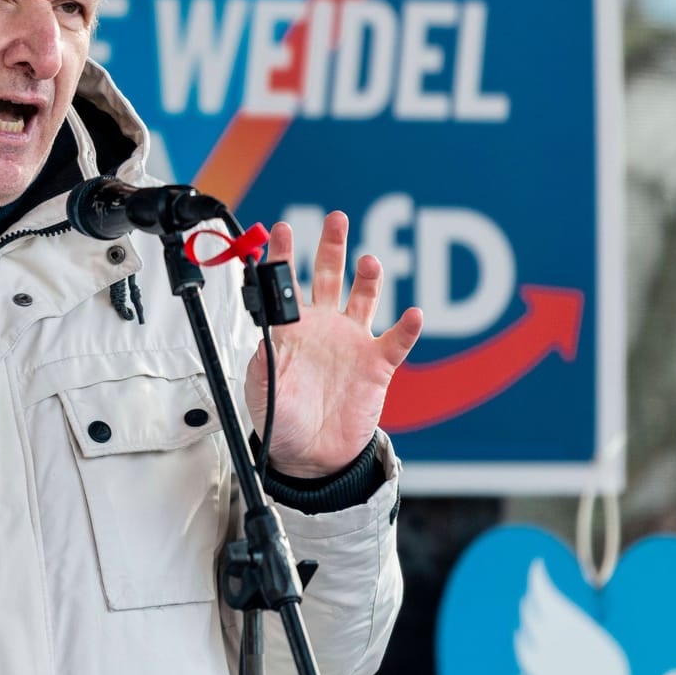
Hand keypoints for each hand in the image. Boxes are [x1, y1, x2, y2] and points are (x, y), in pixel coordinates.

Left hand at [243, 211, 421, 477]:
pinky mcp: (377, 365)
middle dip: (332, 247)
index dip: (283, 256)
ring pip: (363, 299)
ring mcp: (351, 343)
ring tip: (369, 262)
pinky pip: (395, 341)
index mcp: (291, 328)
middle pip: (329, 276)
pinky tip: (413, 315)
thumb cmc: (282, 418)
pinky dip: (407, 328)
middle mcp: (323, 327)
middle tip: (336, 219)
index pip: (286, 285)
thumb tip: (262, 338)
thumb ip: (264, 362)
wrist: (310, 455)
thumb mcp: (262, 389)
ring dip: (368, 279)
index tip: (282, 230)